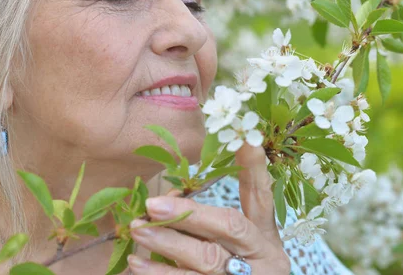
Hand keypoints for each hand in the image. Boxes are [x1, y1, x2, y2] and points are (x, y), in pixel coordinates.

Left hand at [128, 144, 290, 273]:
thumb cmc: (236, 268)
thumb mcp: (234, 242)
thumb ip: (207, 218)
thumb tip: (171, 193)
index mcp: (265, 236)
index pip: (261, 197)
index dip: (255, 169)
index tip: (248, 140)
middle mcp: (262, 256)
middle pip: (229, 228)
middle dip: (190, 214)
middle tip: (152, 204)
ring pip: (206, 259)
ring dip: (168, 242)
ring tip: (138, 229)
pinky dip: (161, 273)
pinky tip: (137, 263)